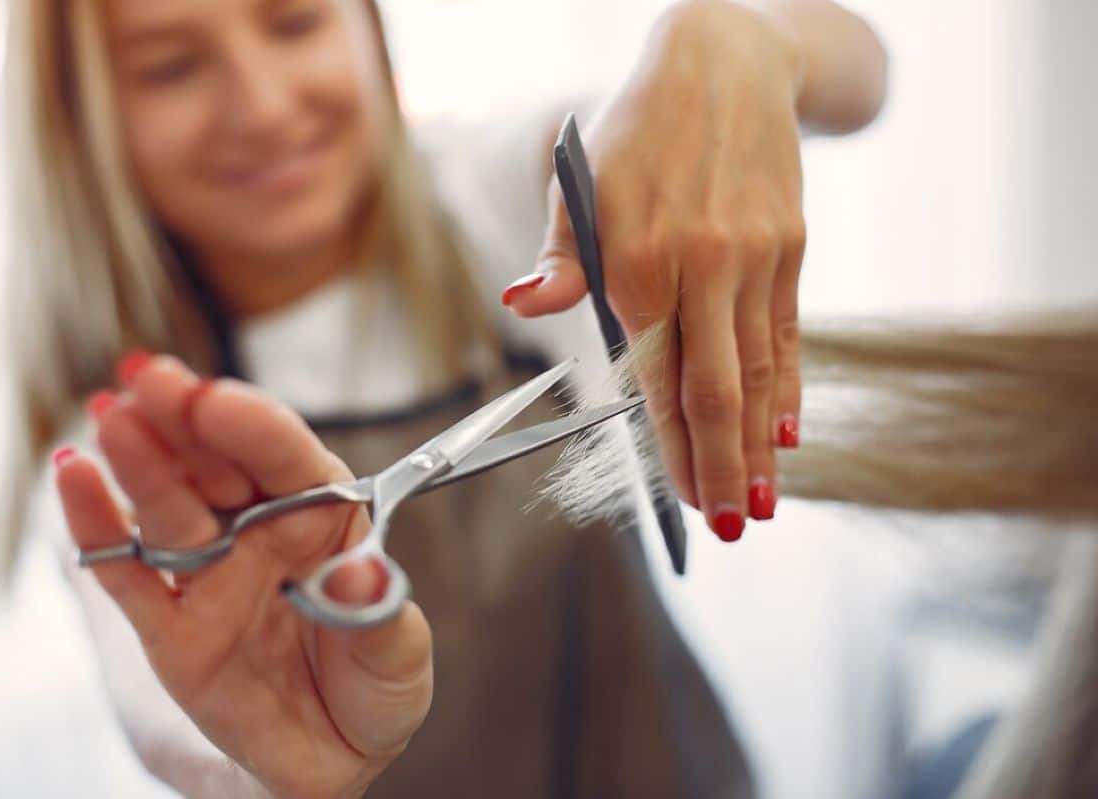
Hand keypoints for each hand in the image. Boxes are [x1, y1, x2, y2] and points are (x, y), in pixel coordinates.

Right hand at [56, 355, 432, 798]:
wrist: (331, 757)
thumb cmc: (373, 684)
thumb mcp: (399, 656)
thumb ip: (380, 613)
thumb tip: (359, 575)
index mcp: (323, 516)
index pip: (287, 457)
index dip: (253, 425)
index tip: (218, 400)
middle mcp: (261, 531)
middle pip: (218, 462)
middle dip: (185, 416)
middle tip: (149, 376)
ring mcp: (211, 573)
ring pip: (169, 505)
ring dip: (140, 461)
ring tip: (112, 416)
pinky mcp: (169, 625)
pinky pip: (130, 573)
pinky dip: (98, 528)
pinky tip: (73, 476)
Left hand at [506, 0, 806, 539]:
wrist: (727, 64)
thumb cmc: (636, 132)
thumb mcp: (580, 182)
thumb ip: (561, 257)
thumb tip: (526, 302)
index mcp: (638, 260)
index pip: (657, 380)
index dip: (673, 448)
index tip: (684, 503)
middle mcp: (703, 266)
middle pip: (716, 389)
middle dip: (723, 466)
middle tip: (730, 525)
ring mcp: (756, 258)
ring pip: (759, 370)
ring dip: (761, 444)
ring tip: (764, 502)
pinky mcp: (790, 248)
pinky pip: (789, 333)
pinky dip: (789, 387)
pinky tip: (791, 432)